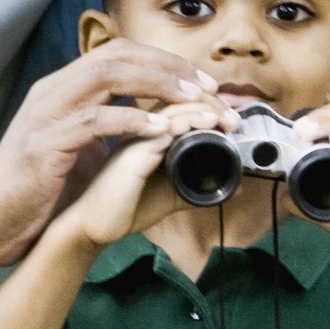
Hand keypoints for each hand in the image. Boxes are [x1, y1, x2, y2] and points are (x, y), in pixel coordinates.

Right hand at [0, 39, 236, 268]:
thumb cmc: (35, 195)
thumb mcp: (80, 153)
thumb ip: (113, 133)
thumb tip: (160, 127)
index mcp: (62, 90)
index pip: (119, 52)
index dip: (164, 60)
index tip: (203, 82)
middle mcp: (52, 92)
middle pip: (118, 55)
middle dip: (170, 67)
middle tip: (211, 88)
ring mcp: (44, 115)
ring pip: (107, 76)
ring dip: (158, 85)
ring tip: (194, 101)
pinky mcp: (42, 146)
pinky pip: (93, 121)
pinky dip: (131, 120)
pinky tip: (159, 129)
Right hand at [59, 101, 221, 250]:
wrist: (92, 228)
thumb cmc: (125, 208)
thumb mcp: (171, 195)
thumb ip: (199, 189)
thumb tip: (235, 188)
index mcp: (148, 133)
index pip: (181, 104)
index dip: (209, 101)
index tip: (236, 111)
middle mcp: (140, 129)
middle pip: (178, 99)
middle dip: (212, 102)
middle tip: (237, 116)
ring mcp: (135, 137)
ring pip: (172, 109)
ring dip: (205, 109)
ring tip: (228, 119)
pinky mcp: (131, 153)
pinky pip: (160, 129)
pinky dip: (186, 122)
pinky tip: (206, 123)